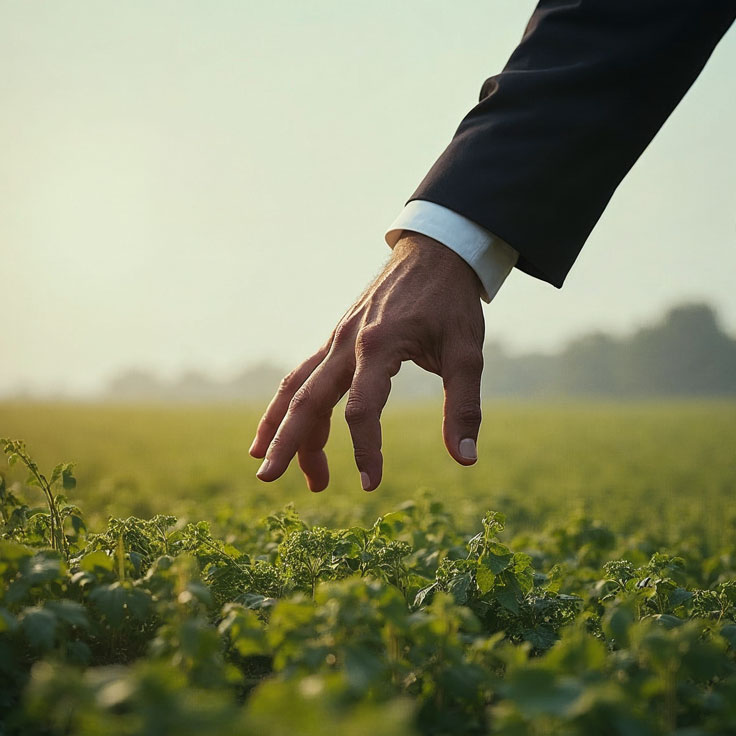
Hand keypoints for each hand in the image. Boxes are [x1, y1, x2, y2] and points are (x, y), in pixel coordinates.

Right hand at [249, 230, 485, 491]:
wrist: (434, 250)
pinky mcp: (335, 340)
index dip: (365, 450)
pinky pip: (301, 375)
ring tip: (274, 468)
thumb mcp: (468, 352)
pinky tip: (280, 429)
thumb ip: (464, 408)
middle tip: (268, 481)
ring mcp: (336, 340)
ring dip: (281, 428)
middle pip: (307, 401)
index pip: (362, 410)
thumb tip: (466, 460)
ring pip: (296, 389)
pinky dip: (286, 405)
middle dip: (286, 443)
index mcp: (379, 346)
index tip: (371, 484)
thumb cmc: (452, 302)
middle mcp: (347, 344)